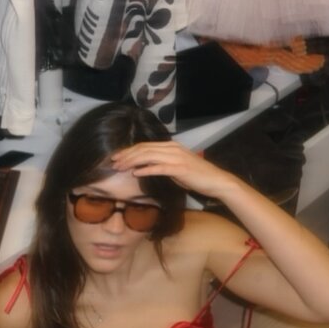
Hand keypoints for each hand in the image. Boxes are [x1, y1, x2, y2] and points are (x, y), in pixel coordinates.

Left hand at [111, 141, 237, 200]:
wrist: (216, 181)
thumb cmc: (197, 177)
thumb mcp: (177, 168)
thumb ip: (162, 165)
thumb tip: (144, 167)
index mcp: (170, 146)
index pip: (145, 146)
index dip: (129, 151)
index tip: (116, 157)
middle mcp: (172, 148)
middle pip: (144, 149)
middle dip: (126, 155)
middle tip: (112, 161)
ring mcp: (176, 157)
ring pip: (148, 156)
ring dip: (132, 161)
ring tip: (120, 167)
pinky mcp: (180, 168)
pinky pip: (159, 168)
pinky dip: (146, 169)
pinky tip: (135, 173)